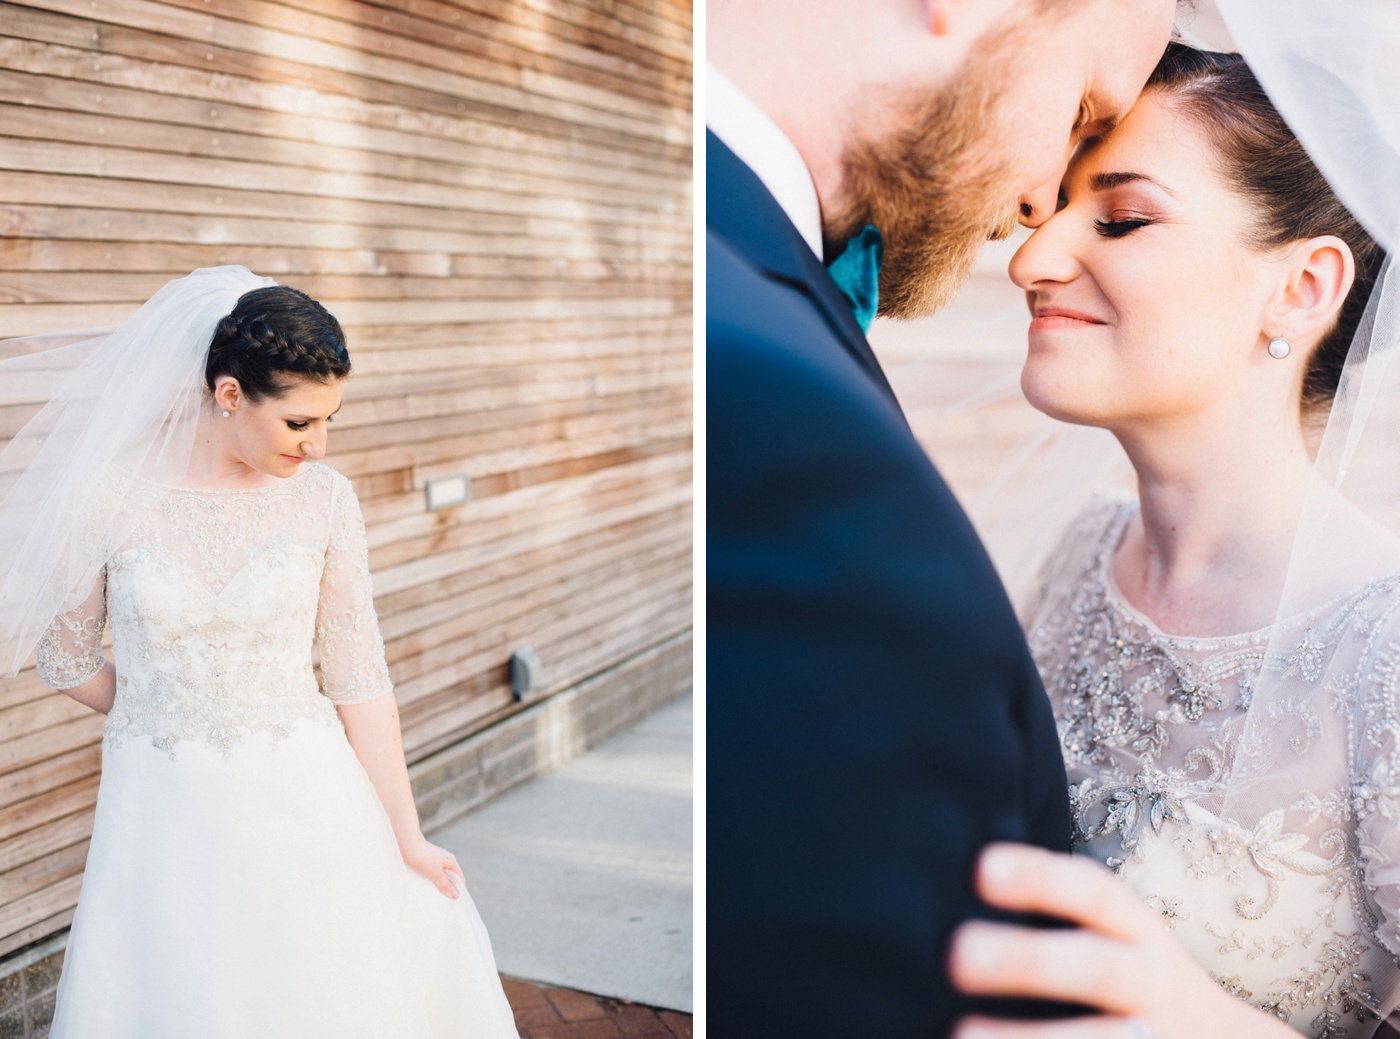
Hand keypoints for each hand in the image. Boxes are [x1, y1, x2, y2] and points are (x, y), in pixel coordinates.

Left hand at [399, 835, 464, 898]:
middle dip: (445, 889)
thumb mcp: (435, 873)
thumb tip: (456, 895)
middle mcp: (444, 861)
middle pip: (449, 879)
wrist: (405, 844)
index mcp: (451, 861)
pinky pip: (430, 876)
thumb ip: (445, 885)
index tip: (451, 902)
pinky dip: (428, 882)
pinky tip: (423, 888)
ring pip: (438, 878)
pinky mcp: (425, 863)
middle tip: (440, 901)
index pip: (459, 879)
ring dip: (435, 886)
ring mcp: (434, 862)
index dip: (457, 889)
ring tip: (430, 895)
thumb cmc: (422, 856)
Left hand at [946, 843, 1293, 1038]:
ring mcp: (1154, 1038)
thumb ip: (1051, 917)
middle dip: (1029, 961)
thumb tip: (944, 901)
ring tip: (959, 1036)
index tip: (981, 868)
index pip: (1092, 892)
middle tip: (957, 955)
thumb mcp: (1113, 937)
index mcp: (1135, 931)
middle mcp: (1150, 982)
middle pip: (1094, 968)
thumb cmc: (1131, 978)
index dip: (1040, 877)